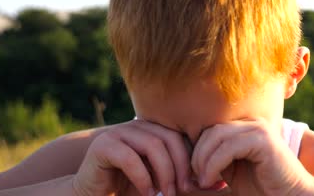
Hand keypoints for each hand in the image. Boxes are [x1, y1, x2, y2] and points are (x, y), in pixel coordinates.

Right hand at [72, 120, 192, 195]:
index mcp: (153, 129)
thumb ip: (186, 181)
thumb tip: (220, 185)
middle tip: (184, 190)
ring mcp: (119, 132)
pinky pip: (129, 158)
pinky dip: (143, 178)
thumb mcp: (163, 183)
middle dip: (181, 166)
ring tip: (166, 194)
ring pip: (152, 145)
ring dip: (164, 173)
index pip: (181, 135)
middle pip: (170, 138)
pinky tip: (148, 193)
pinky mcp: (103, 145)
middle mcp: (138, 125)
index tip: (198, 184)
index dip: (192, 159)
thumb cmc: (130, 188)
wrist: (92, 194)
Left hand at [191, 118, 313, 195]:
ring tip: (202, 182)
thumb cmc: (262, 190)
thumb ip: (210, 169)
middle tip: (194, 180)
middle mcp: (251, 123)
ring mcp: (258, 128)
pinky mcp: (263, 139)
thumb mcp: (229, 177)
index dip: (195, 151)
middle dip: (196, 156)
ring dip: (203, 161)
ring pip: (216, 136)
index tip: (190, 175)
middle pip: (210, 131)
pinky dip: (214, 164)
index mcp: (243, 128)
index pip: (209, 130)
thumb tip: (182, 170)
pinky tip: (212, 180)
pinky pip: (228, 147)